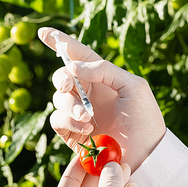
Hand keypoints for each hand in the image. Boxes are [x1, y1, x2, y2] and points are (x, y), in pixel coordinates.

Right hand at [38, 27, 165, 172]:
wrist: (144, 154)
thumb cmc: (144, 119)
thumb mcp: (133, 87)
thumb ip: (104, 70)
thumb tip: (73, 66)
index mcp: (101, 77)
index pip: (77, 55)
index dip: (59, 42)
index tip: (43, 32)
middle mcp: (86, 92)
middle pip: (61, 77)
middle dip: (63, 80)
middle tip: (69, 86)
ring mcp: (77, 113)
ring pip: (57, 99)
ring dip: (71, 106)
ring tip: (89, 118)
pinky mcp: (71, 133)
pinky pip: (57, 120)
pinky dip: (68, 122)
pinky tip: (86, 129)